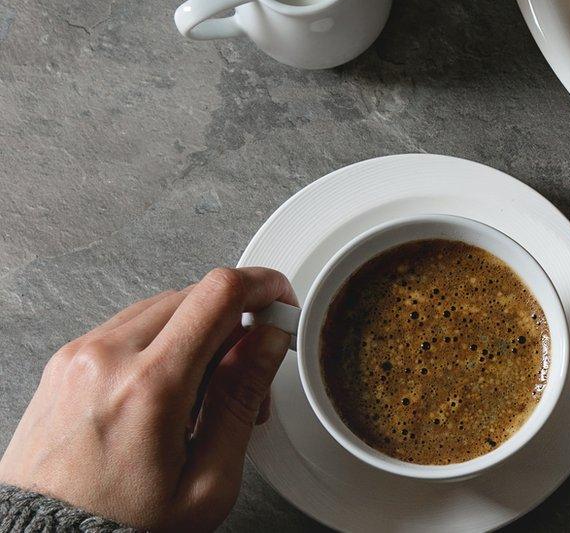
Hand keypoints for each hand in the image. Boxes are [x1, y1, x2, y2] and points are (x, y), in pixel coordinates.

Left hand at [0, 267, 295, 529]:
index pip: (219, 293)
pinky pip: (128, 326)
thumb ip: (240, 400)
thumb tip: (267, 340)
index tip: (280, 300)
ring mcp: (80, 355)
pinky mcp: (65, 361)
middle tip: (249, 373)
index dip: (262, 285)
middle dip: (235, 324)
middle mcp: (108, 357)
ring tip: (207, 394)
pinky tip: (172, 389)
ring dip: (199, 333)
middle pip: (194, 295)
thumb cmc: (121, 526)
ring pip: (162, 307)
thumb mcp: (207, 481)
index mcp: (151, 386)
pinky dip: (162, 342)